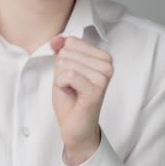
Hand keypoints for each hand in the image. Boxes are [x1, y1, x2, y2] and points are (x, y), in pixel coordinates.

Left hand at [49, 35, 112, 165]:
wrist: (76, 127)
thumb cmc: (71, 99)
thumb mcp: (63, 69)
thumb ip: (61, 50)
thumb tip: (57, 39)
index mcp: (103, 57)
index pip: (71, 42)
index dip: (63, 61)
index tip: (72, 77)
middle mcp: (107, 64)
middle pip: (67, 53)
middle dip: (62, 71)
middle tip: (72, 86)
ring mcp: (103, 77)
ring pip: (66, 64)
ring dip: (62, 80)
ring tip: (73, 91)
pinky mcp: (96, 89)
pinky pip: (68, 75)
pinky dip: (62, 85)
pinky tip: (72, 95)